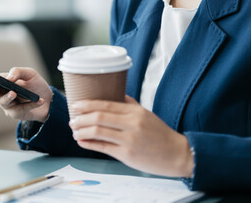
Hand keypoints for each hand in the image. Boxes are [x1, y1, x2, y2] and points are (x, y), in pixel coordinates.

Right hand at [0, 67, 52, 121]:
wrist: (49, 99)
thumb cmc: (35, 84)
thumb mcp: (29, 73)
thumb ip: (18, 72)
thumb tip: (9, 78)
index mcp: (1, 82)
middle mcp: (1, 94)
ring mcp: (8, 106)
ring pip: (3, 103)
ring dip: (7, 97)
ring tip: (14, 93)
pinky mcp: (17, 114)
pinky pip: (20, 110)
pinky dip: (30, 104)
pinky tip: (39, 100)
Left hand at [69, 96, 193, 176]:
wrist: (177, 154)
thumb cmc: (160, 134)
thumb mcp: (146, 114)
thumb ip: (129, 104)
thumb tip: (113, 95)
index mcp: (135, 112)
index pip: (106, 104)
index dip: (87, 104)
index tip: (76, 105)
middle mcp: (132, 124)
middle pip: (98, 117)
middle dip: (81, 118)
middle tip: (73, 119)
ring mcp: (129, 140)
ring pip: (97, 132)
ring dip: (82, 131)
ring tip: (75, 131)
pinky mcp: (127, 154)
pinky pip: (102, 147)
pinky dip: (89, 143)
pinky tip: (82, 141)